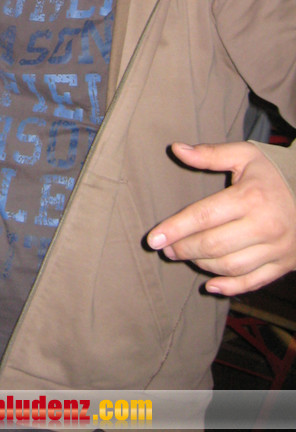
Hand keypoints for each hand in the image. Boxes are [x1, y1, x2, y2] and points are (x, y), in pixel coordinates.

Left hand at [147, 141, 295, 294]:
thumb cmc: (274, 173)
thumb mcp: (245, 156)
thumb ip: (210, 154)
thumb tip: (176, 149)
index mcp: (251, 198)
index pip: (204, 216)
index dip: (175, 228)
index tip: (153, 238)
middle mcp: (265, 226)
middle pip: (213, 245)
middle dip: (184, 248)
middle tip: (165, 248)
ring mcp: (277, 249)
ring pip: (230, 266)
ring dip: (201, 265)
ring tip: (183, 256)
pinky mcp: (285, 264)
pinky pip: (254, 281)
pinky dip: (231, 287)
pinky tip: (211, 285)